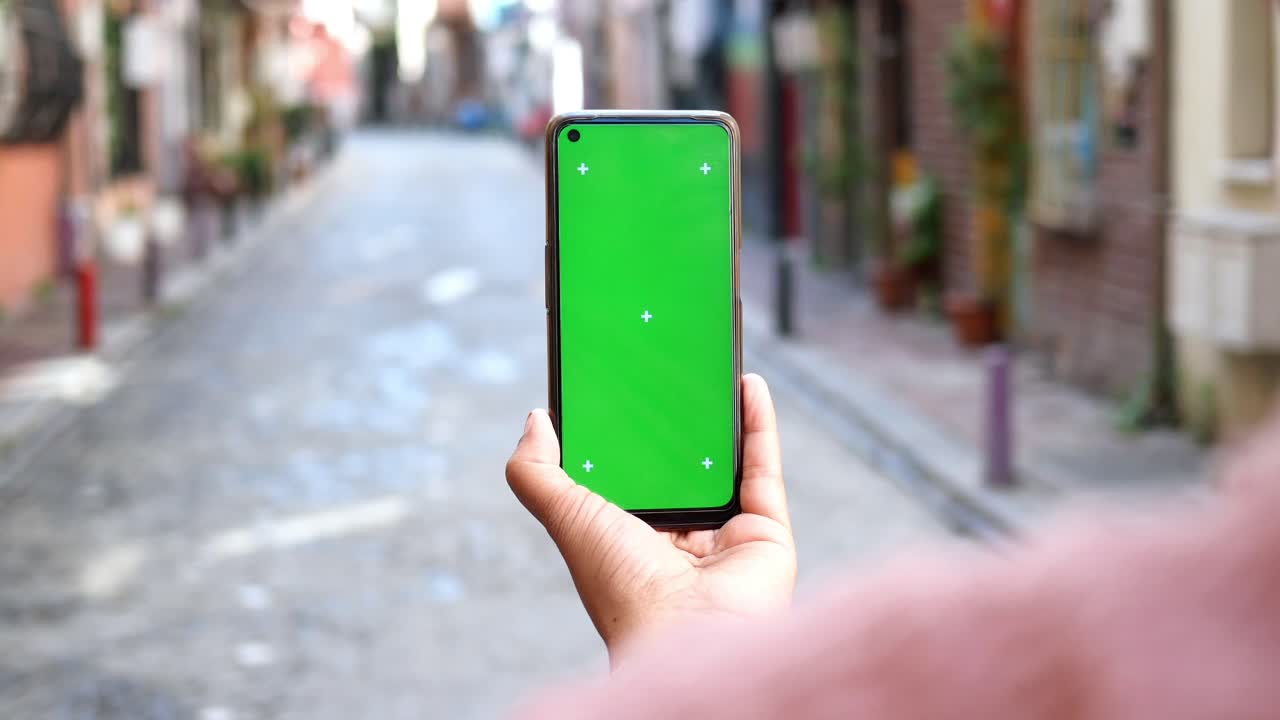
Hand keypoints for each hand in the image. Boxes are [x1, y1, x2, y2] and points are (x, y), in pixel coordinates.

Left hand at [506, 374, 796, 666]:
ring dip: (718, 414)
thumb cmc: (623, 586)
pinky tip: (749, 382)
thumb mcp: (565, 516)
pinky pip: (763, 468)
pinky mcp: (767, 531)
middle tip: (661, 366)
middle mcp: (676, 539)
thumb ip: (536, 472)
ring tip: (706, 365)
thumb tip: (535, 420)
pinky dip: (759, 424)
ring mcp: (724, 536)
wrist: (689, 633)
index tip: (609, 388)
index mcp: (626, 539)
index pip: (621, 476)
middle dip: (669, 418)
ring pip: (724, 462)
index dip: (616, 433)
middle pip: (676, 465)